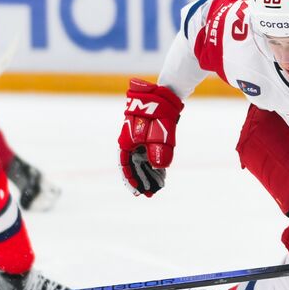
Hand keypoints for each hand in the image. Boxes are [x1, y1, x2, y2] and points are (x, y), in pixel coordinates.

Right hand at [118, 79, 182, 196]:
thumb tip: (160, 167)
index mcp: (127, 142)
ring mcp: (139, 140)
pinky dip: (154, 165)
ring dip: (148, 174)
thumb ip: (158, 152)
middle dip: (141, 180)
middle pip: (134, 166)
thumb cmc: (157, 113)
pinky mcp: (148, 137)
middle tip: (150, 194)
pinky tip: (161, 174)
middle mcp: (131, 143)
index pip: (125, 166)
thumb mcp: (158, 134)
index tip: (138, 192)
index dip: (131, 180)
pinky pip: (149, 155)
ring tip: (157, 187)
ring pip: (142, 162)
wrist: (162, 96)